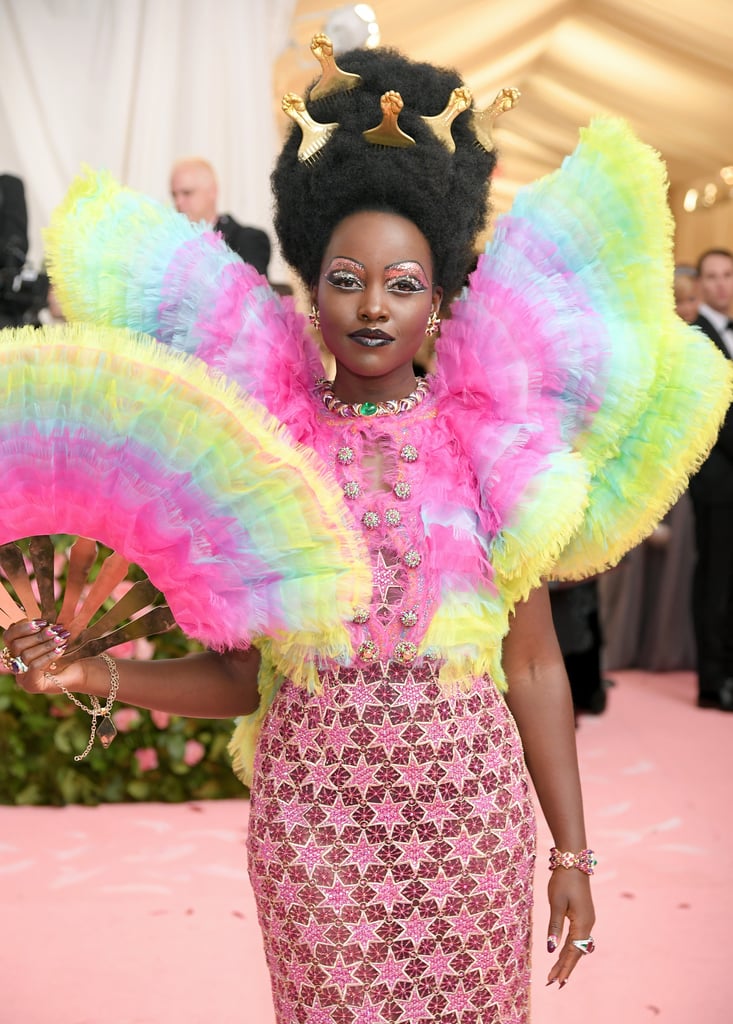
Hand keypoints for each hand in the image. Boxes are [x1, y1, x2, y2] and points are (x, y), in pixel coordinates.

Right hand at [1, 619, 84, 694]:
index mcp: (18, 650)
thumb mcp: (55, 637)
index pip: (9, 636)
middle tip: (55, 629)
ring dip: (46, 644)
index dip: (23, 626)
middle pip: (16, 645)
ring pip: (26, 655)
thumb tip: (41, 620)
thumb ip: (43, 629)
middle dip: (37, 635)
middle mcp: (17, 665)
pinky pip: (34, 666)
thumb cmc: (71, 651)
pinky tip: (60, 650)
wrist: (86, 672)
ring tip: (62, 638)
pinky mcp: (32, 685)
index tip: (43, 621)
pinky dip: (48, 655)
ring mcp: (23, 677)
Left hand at [545, 869, 595, 987]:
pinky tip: (563, 954)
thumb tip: (551, 949)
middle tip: (553, 982)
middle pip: (576, 951)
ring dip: (567, 959)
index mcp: (583, 923)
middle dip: (565, 967)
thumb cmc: (564, 880)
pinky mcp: (583, 915)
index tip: (556, 981)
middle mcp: (588, 924)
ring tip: (556, 974)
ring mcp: (587, 920)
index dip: (564, 967)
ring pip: (577, 945)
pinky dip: (569, 948)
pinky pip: (577, 937)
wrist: (574, 861)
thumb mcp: (556, 903)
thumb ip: (554, 926)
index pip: (573, 951)